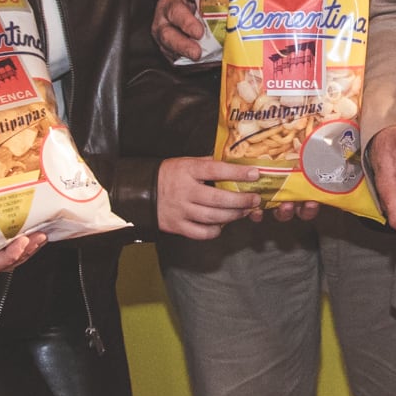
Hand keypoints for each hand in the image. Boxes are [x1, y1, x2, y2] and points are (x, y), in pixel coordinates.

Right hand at [0, 187, 42, 276]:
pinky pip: (2, 241)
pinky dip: (17, 237)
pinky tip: (30, 227)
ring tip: (41, 235)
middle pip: (3, 262)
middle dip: (23, 252)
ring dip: (25, 247)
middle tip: (39, 237)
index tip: (20, 243)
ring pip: (6, 254)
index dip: (7, 257)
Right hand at [152, 0, 207, 60]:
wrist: (183, 10)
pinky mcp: (171, 54)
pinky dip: (192, 66)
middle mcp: (162, 24)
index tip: (198, 31)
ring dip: (188, 58)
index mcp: (168, 5)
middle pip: (168, 36)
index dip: (186, 22)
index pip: (174, 12)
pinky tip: (204, 65)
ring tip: (202, 62)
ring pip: (172, 52)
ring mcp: (165, 41)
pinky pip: (179, 62)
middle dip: (183, 45)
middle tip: (197, 53)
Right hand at [155, 157, 270, 242]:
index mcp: (188, 171)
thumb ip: (207, 164)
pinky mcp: (177, 226)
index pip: (216, 170)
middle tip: (255, 199)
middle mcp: (185, 191)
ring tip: (244, 212)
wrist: (140, 191)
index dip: (237, 172)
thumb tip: (233, 162)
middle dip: (241, 200)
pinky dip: (215, 231)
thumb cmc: (168, 175)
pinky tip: (222, 225)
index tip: (255, 173)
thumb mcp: (185, 162)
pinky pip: (201, 233)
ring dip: (233, 216)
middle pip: (218, 199)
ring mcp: (181, 210)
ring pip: (212, 217)